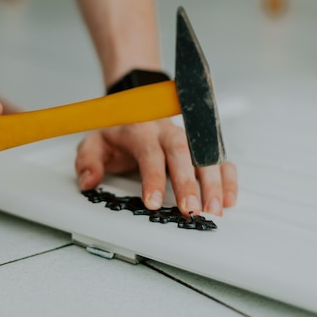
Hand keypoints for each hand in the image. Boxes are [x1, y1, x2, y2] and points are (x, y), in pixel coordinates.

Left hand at [75, 119, 237, 215]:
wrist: (137, 107)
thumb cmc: (119, 131)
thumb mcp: (94, 142)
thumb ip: (88, 161)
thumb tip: (89, 180)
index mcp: (140, 129)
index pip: (148, 152)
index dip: (152, 178)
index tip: (152, 202)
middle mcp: (167, 131)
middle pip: (182, 153)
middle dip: (188, 183)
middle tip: (190, 209)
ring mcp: (187, 137)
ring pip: (205, 155)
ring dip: (213, 183)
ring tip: (215, 209)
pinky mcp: (200, 145)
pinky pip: (219, 157)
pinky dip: (227, 177)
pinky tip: (228, 198)